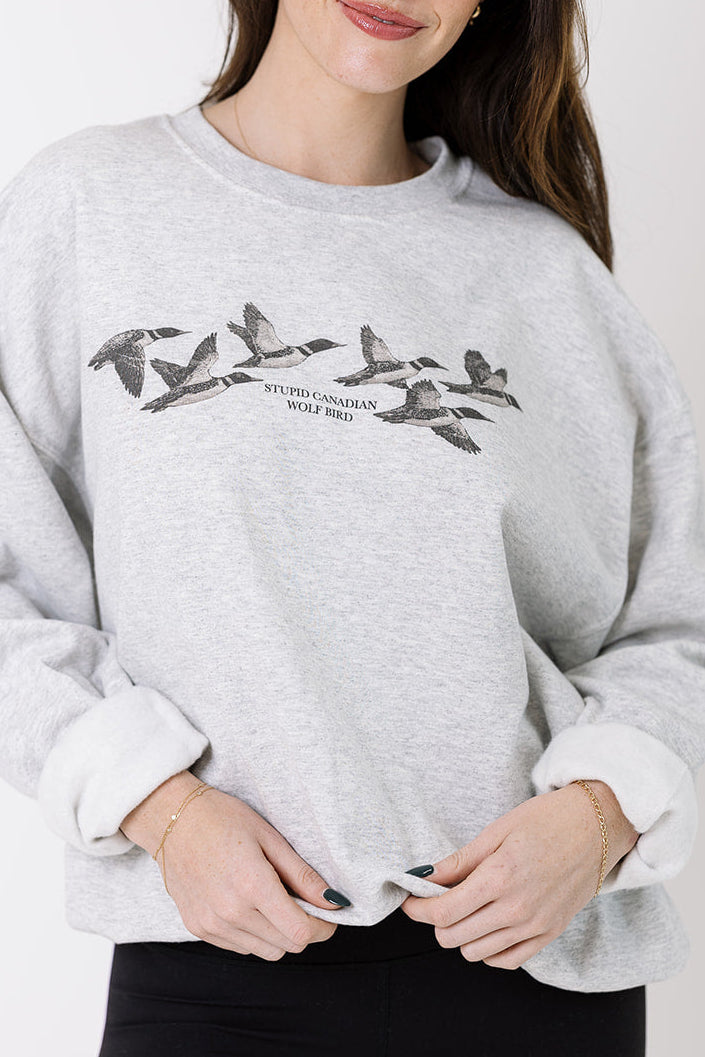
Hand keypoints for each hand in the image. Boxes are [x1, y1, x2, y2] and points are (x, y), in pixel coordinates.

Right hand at [119, 770, 350, 960]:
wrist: (172, 819)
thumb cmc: (222, 818)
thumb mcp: (269, 837)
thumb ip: (302, 874)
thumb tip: (334, 902)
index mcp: (252, 885)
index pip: (300, 931)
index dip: (323, 928)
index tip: (330, 916)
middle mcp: (230, 912)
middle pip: (286, 946)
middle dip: (304, 929)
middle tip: (305, 904)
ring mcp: (211, 924)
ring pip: (264, 951)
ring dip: (279, 934)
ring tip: (275, 901)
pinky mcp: (197, 928)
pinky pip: (240, 947)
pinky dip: (254, 934)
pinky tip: (250, 905)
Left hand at [399, 781, 638, 969]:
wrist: (598, 826)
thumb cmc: (548, 820)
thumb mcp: (497, 830)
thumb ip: (460, 861)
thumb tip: (425, 878)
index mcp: (500, 877)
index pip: (443, 912)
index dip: (418, 909)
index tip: (410, 900)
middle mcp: (517, 909)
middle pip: (454, 936)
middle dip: (436, 920)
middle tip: (436, 900)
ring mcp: (535, 926)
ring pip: (476, 953)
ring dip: (461, 934)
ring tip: (466, 908)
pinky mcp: (550, 934)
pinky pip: (507, 961)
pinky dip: (489, 950)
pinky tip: (487, 926)